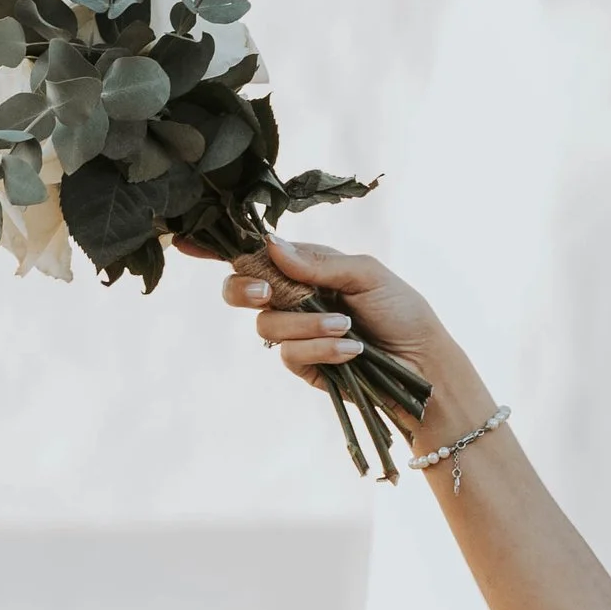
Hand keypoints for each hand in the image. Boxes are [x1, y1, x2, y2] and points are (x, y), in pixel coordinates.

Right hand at [221, 235, 463, 395]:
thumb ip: (318, 263)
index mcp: (306, 268)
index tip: (186, 243)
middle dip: (245, 289)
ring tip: (347, 326)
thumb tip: (270, 245)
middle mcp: (294, 299)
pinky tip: (350, 348)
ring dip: (307, 325)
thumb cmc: (402, 311)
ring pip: (267, 325)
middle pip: (242, 291)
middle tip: (267, 293)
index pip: (257, 255)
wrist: (424, 364)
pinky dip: (319, 348)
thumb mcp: (367, 273)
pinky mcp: (305, 367)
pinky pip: (290, 354)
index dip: (219, 250)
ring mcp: (297, 334)